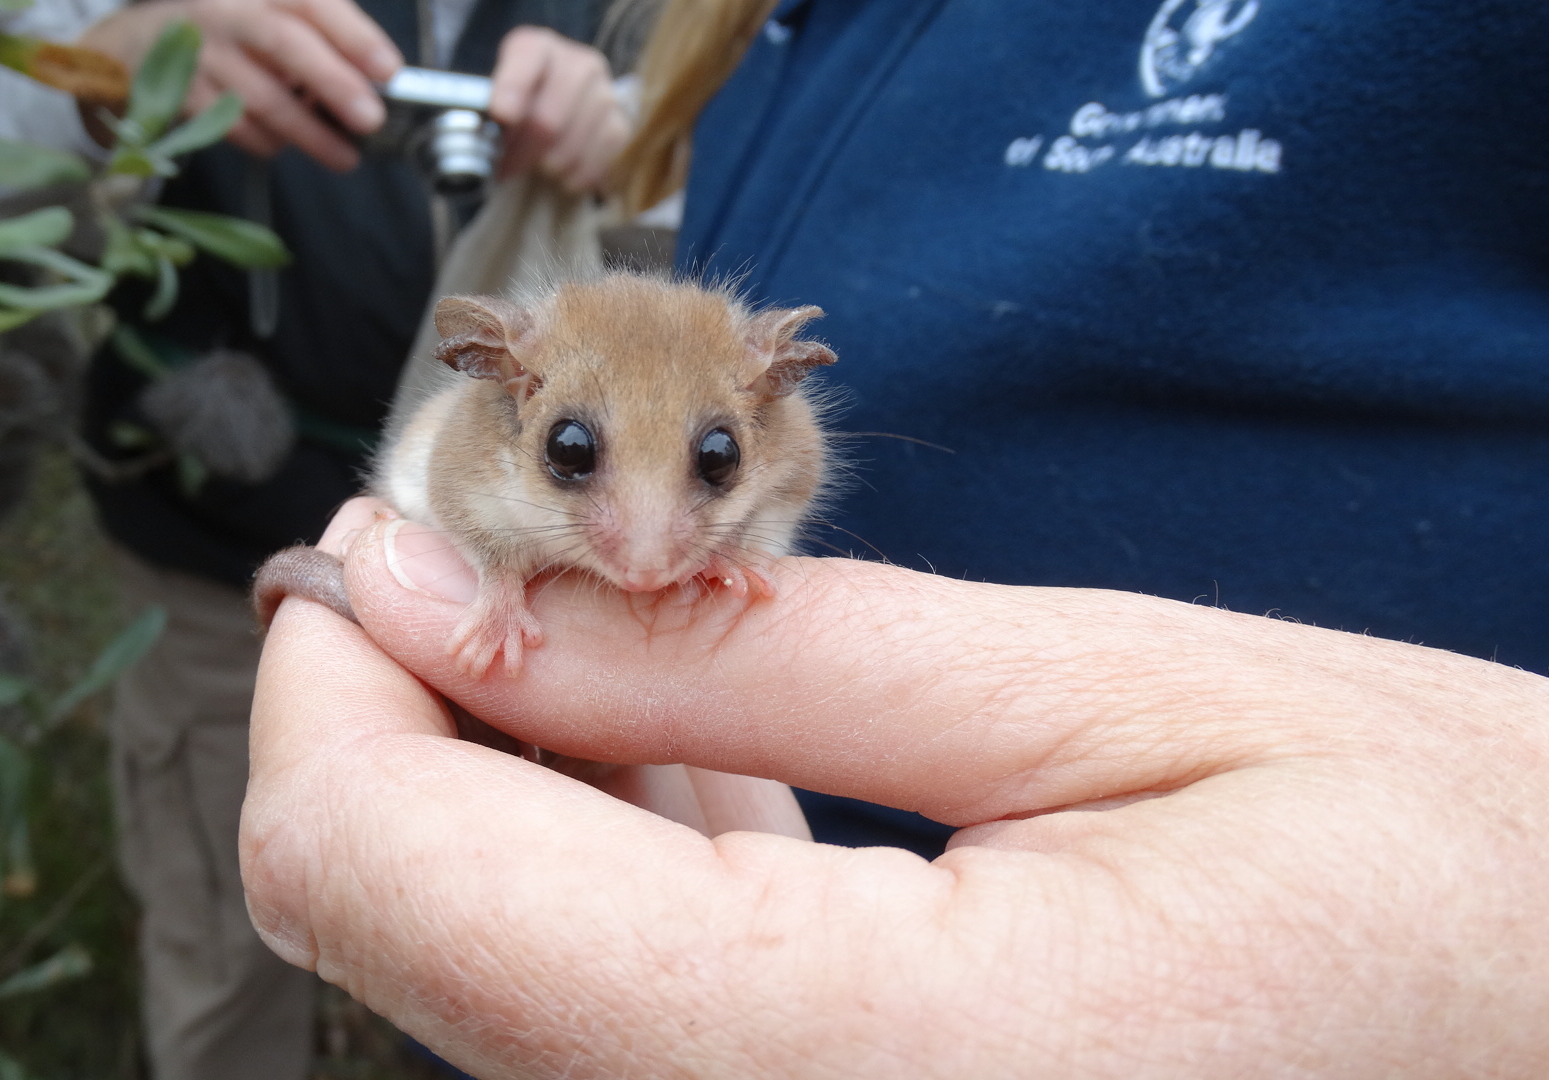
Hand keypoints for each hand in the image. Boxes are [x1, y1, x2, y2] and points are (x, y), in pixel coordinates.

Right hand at [78, 0, 402, 168]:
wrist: (133, 44)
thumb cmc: (226, 31)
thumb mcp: (267, 13)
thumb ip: (318, 36)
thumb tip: (374, 76)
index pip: (311, 2)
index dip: (353, 35)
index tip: (388, 68)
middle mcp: (228, 11)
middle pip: (285, 42)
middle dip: (333, 83)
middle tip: (370, 118)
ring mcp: (201, 52)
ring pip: (262, 96)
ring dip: (309, 133)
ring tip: (345, 156)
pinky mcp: (181, 93)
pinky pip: (234, 126)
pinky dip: (267, 141)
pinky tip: (284, 143)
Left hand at [242, 503, 1548, 1077]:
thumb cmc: (1455, 891)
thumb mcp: (1110, 701)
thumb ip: (747, 658)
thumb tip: (448, 591)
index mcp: (862, 1074)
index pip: (389, 880)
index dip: (332, 674)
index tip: (381, 529)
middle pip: (404, 943)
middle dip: (412, 719)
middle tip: (504, 549)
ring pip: (487, 985)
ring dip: (502, 793)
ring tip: (638, 639)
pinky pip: (602, 1026)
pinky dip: (595, 881)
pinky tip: (693, 766)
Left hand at [488, 27, 630, 192]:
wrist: (549, 115)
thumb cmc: (515, 110)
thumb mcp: (492, 100)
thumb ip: (486, 111)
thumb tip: (489, 138)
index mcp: (538, 47)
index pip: (528, 57)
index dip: (513, 88)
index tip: (502, 116)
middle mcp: (578, 63)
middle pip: (549, 117)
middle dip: (523, 151)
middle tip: (506, 169)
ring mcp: (604, 92)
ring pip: (574, 143)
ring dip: (550, 167)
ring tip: (535, 170)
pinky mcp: (620, 123)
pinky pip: (599, 158)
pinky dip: (577, 175)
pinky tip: (562, 177)